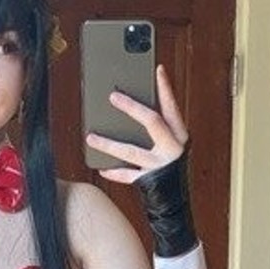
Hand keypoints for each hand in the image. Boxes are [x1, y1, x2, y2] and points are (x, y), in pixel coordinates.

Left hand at [86, 65, 188, 183]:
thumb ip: (155, 124)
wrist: (176, 198)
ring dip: (109, 144)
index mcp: (179, 134)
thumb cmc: (168, 162)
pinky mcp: (149, 181)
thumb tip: (127, 102)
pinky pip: (128, 175)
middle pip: (152, 122)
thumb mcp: (168, 140)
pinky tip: (101, 167)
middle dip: (132, 107)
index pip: (171, 107)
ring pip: (131, 151)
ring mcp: (160, 165)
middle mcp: (173, 148)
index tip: (158, 69)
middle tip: (112, 96)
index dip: (165, 88)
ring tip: (90, 137)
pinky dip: (114, 172)